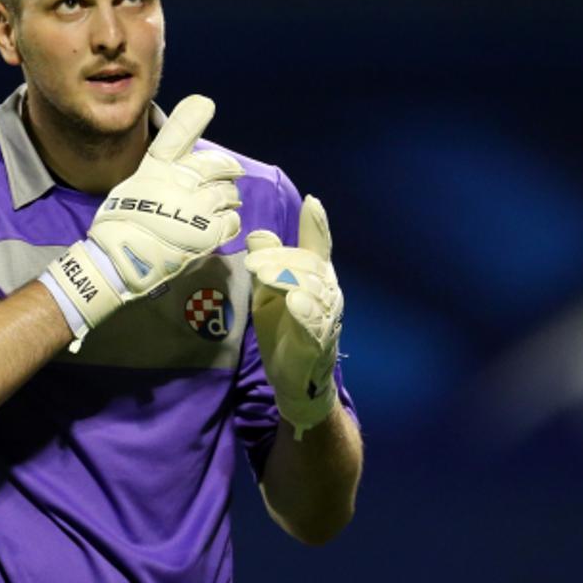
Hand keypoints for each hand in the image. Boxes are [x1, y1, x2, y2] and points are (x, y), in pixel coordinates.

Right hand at [44, 95, 243, 338]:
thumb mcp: (135, 183)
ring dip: (226, 200)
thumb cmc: (123, 222)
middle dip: (225, 172)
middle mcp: (180, 182)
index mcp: (158, 167)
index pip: (177, 134)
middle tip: (224, 180)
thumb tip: (181, 162)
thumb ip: (160, 169)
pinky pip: (233, 220)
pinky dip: (228, 222)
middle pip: (219, 166)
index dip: (193, 115)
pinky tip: (216, 226)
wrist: (121, 259)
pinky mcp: (208, 232)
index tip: (205, 104)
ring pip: (229, 194)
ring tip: (214, 208)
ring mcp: (197, 207)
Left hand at [245, 195, 343, 438]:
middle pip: (308, 266)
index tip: (313, 203)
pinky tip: (295, 302)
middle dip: (281, 259)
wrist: (293, 378)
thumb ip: (268, 264)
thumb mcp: (268, 293)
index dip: (317, 226)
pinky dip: (306, 310)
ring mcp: (326, 318)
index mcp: (316, 278)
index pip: (319, 247)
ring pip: (313, 289)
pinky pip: (315, 323)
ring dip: (288, 278)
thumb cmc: (283, 331)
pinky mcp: (318, 342)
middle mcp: (327, 293)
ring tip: (265, 275)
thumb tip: (258, 234)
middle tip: (254, 264)